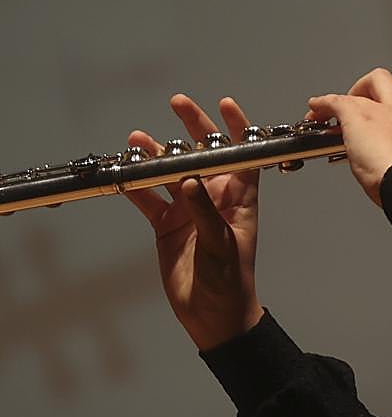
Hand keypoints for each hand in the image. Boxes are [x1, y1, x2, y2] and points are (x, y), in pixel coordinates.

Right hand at [125, 94, 263, 351]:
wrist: (212, 313)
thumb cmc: (229, 279)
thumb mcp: (222, 244)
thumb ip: (206, 212)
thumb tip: (191, 180)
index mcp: (239, 198)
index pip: (242, 155)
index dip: (237, 129)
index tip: (225, 104)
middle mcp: (214, 198)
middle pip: (204, 154)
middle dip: (193, 128)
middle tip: (178, 103)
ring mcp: (189, 210)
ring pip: (172, 173)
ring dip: (157, 155)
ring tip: (138, 138)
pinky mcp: (167, 225)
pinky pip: (149, 199)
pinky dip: (137, 185)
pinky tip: (125, 172)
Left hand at [308, 68, 391, 206]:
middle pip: (388, 79)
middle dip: (372, 84)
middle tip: (362, 101)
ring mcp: (381, 113)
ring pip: (367, 82)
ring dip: (350, 91)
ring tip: (337, 108)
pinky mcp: (358, 117)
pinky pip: (335, 101)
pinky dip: (322, 104)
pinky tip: (315, 109)